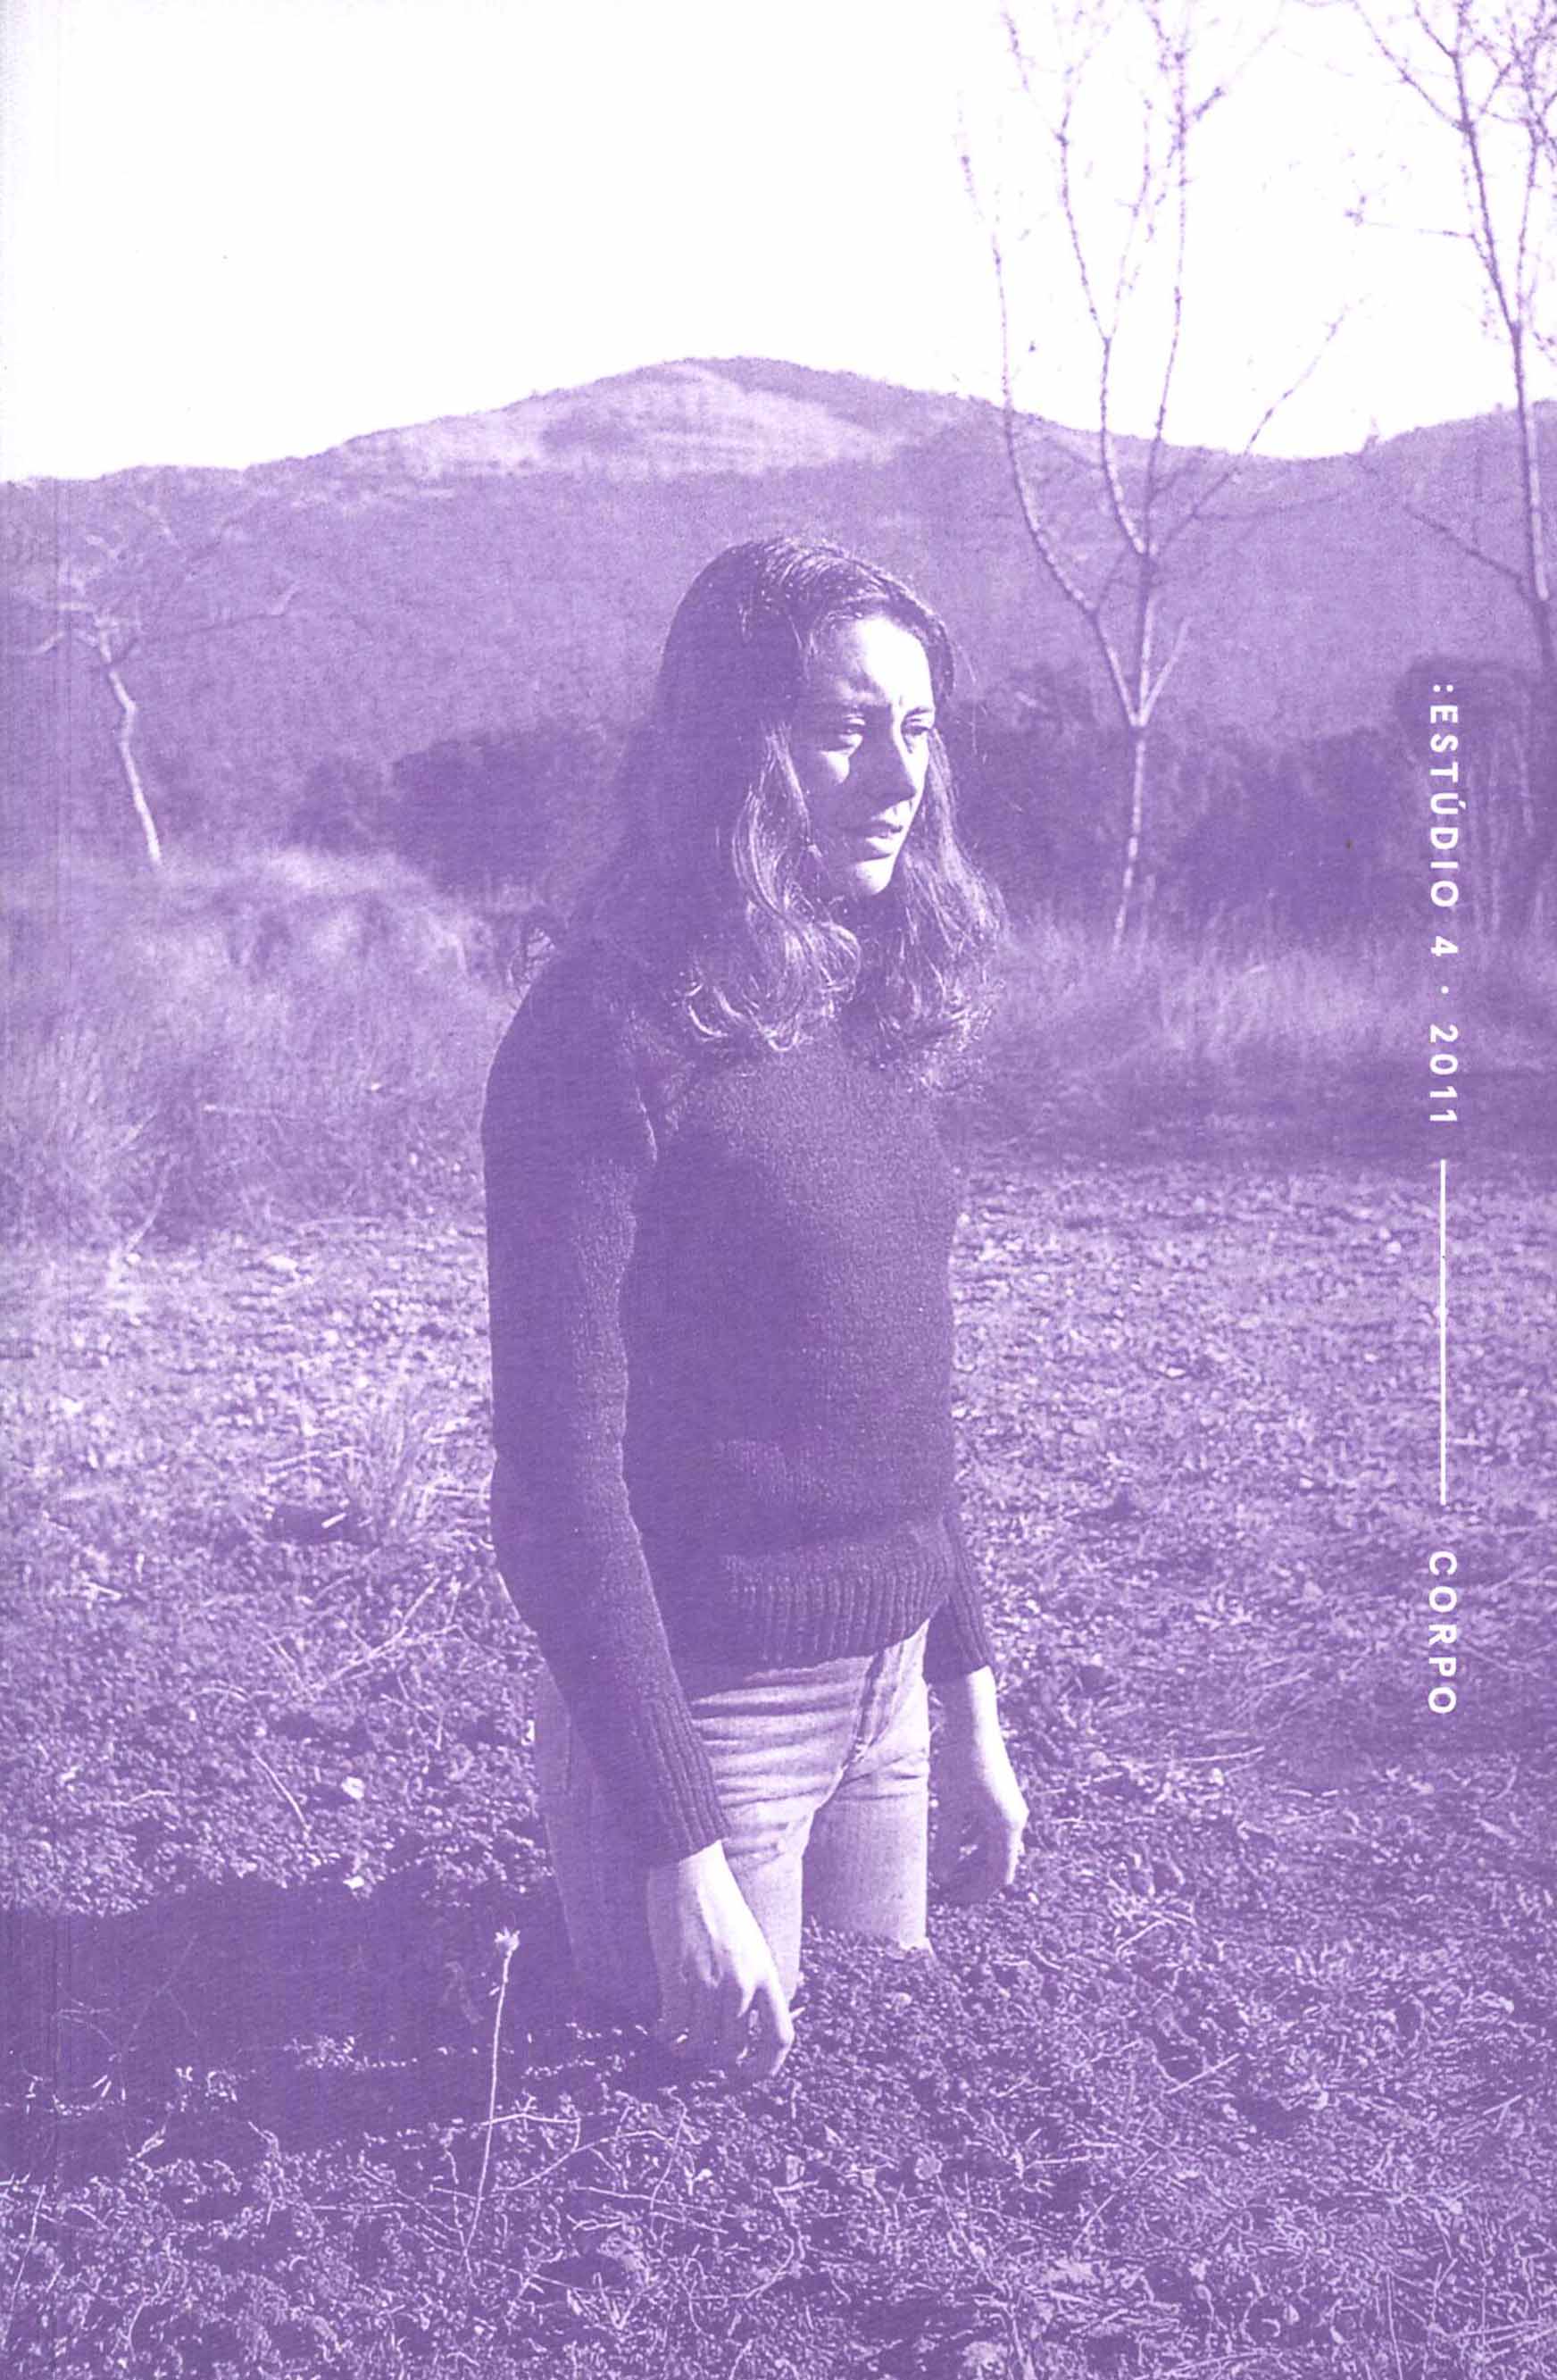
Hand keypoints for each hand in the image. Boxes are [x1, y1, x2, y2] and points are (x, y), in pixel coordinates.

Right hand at [645, 1842, 794, 2082]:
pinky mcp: (678, 1975)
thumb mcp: (751, 1944)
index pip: (780, 2037)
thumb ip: (754, 1982)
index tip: (747, 2075)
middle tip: (700, 2047)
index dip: (766, 2067)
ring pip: (701, 2041)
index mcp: (766, 1973)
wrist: (689, 1868)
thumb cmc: (719, 1904)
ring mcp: (710, 1980)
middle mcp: (742, 1983)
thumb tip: (748, 2025)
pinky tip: (660, 2028)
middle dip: (715, 2056)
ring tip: (677, 2038)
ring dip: (687, 2046)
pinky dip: (666, 2033)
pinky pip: (674, 2025)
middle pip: (733, 2048)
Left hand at [931, 1686, 1028, 1905]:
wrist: (973, 1722)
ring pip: (994, 1848)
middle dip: (973, 1881)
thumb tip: (942, 1878)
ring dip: (972, 1862)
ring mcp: (1010, 1808)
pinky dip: (973, 1842)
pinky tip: (952, 1842)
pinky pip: (990, 1830)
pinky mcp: (1001, 1797)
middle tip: (946, 1891)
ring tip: (946, 1871)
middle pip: (998, 1864)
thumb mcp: (950, 1807)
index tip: (951, 1900)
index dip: (976, 1894)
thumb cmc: (962, 1763)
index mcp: (1007, 1826)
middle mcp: (1015, 1819)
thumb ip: (948, 1845)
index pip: (997, 1876)